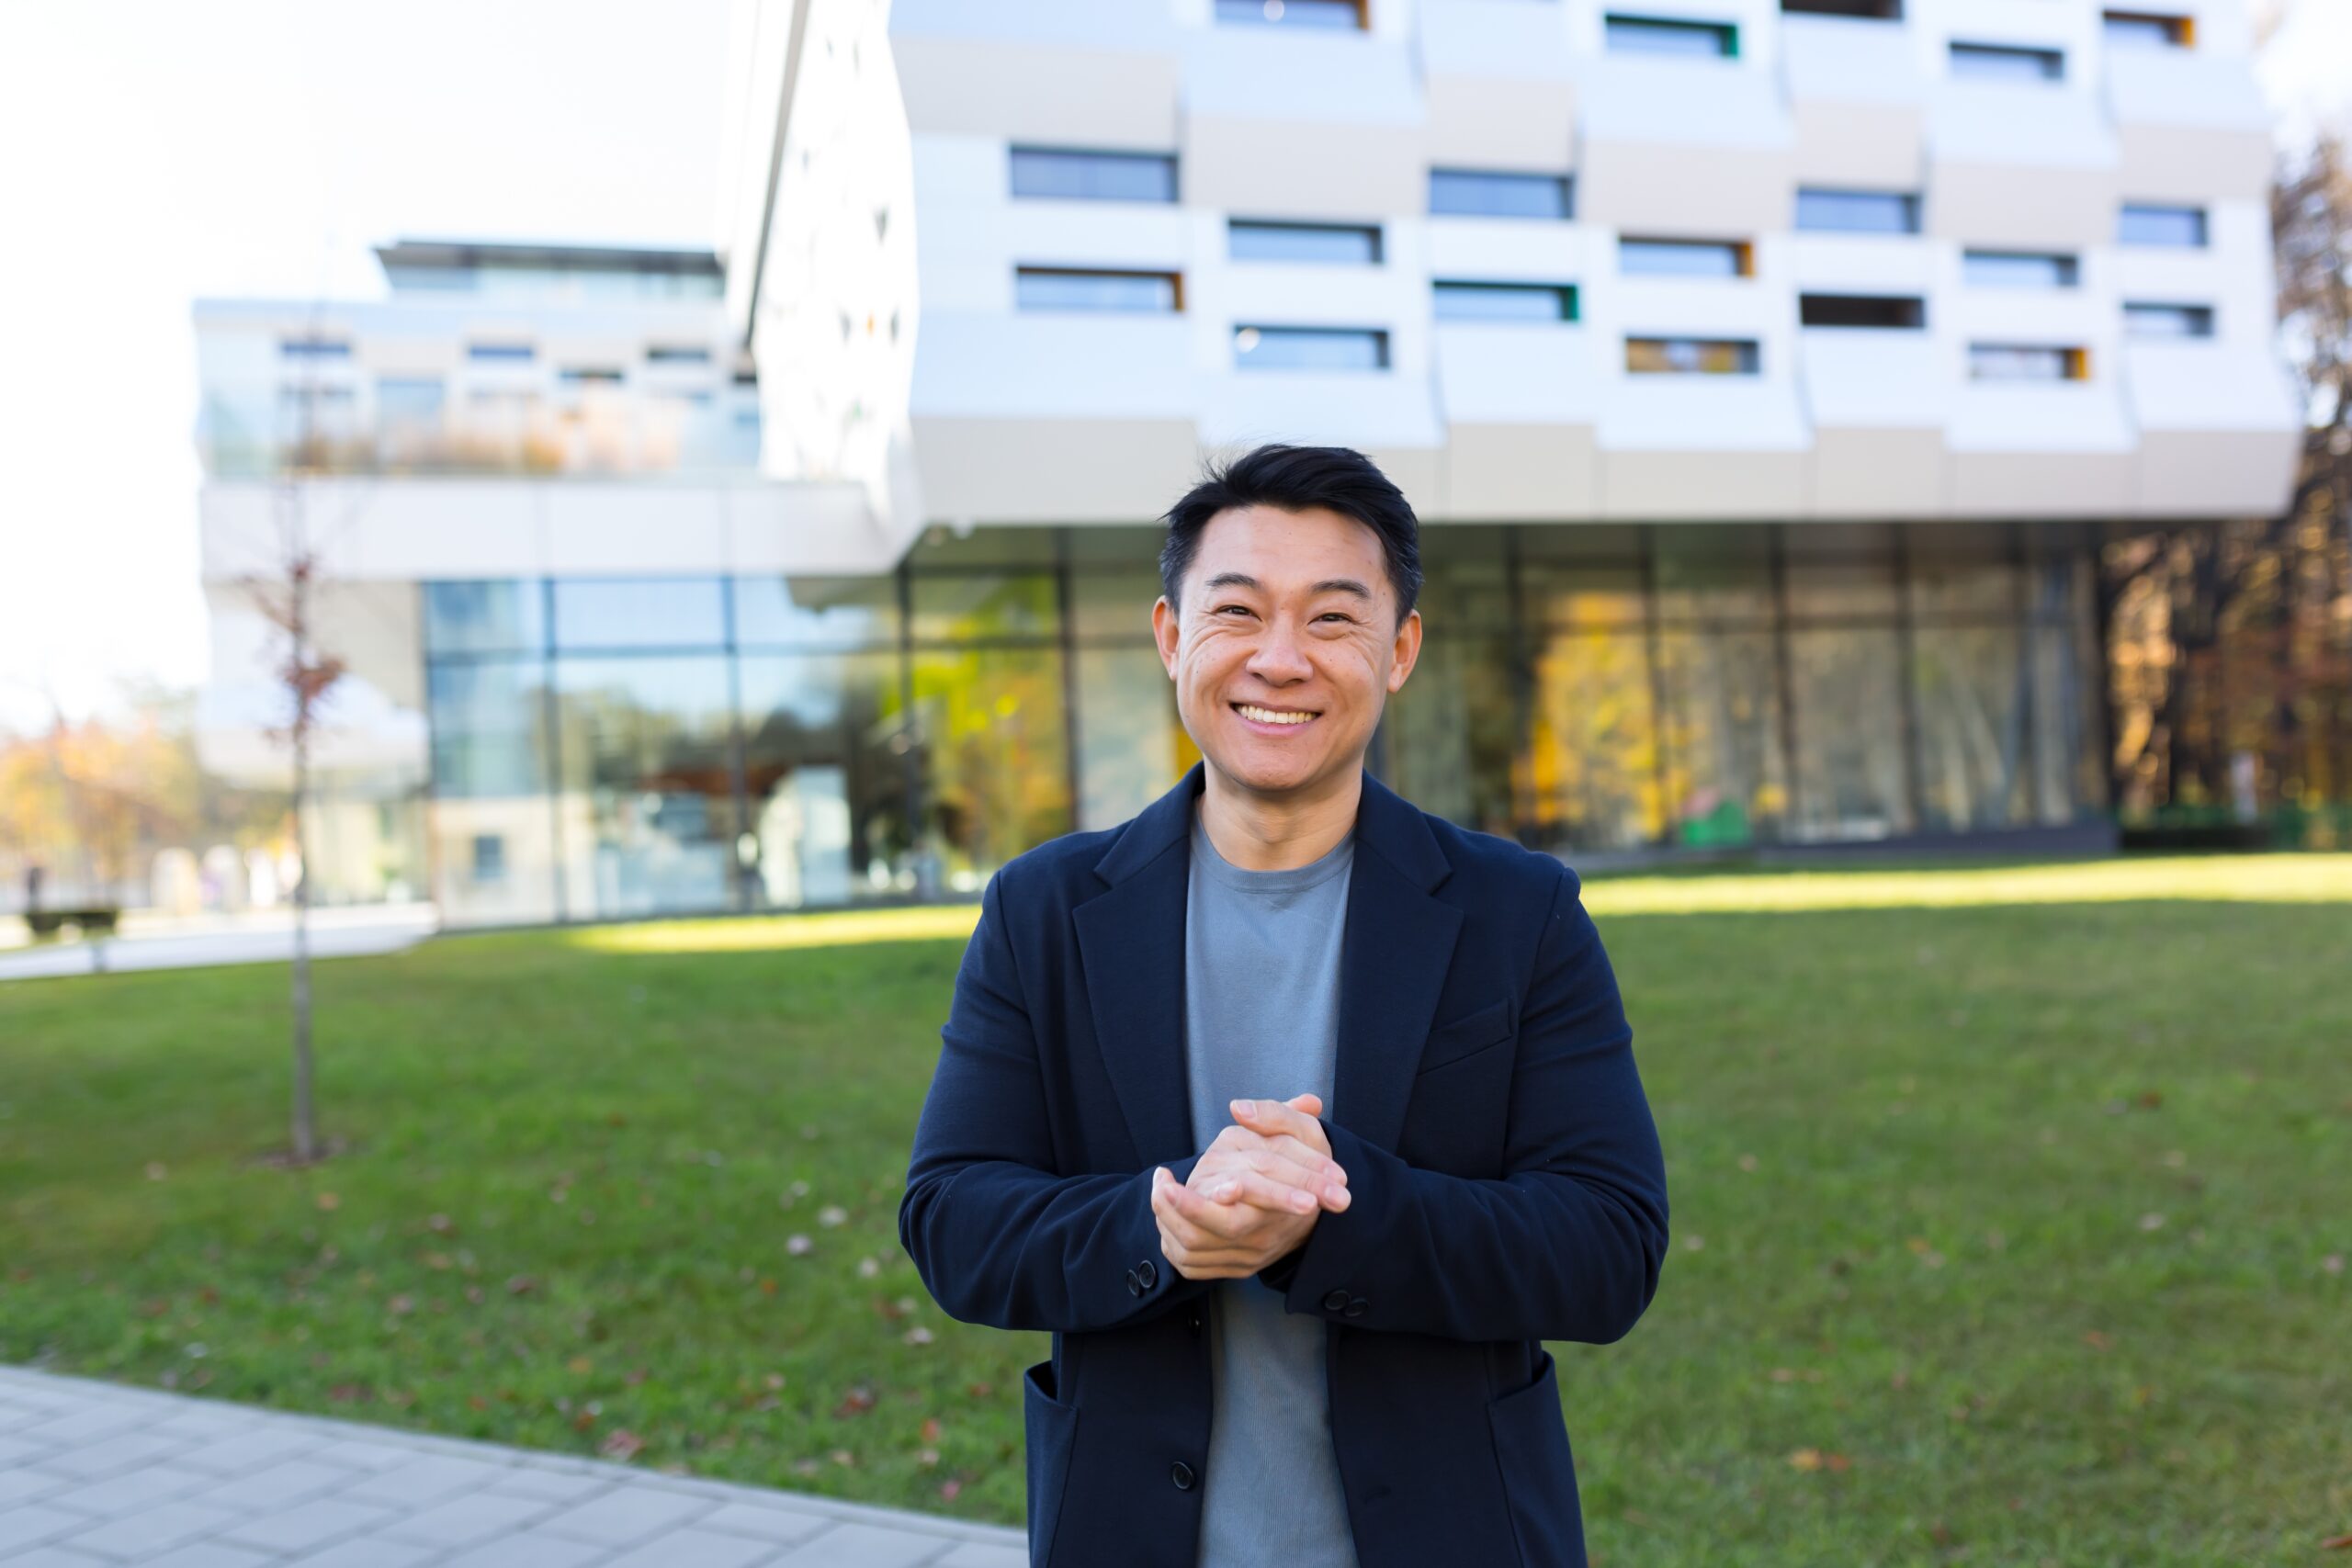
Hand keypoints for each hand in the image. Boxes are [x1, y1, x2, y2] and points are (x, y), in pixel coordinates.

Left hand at [1151, 1093, 1351, 1280]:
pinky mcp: (1234, 1266)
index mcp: (1283, 1203)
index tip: (1176, 1183)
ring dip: (1169, 1219)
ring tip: (1160, 1187)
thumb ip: (1275, 1116)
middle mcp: (1266, 1233)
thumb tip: (1239, 1108)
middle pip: (1219, 1231)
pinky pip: (1192, 1264)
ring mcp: (1249, 1255)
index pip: (1250, 1204)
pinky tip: (1165, 1211)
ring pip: (1196, 1249)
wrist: (1312, 1206)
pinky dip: (1170, 1239)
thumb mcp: (1302, 1130)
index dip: (1204, 1203)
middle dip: (1185, 1209)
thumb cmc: (1304, 1160)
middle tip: (1163, 1185)